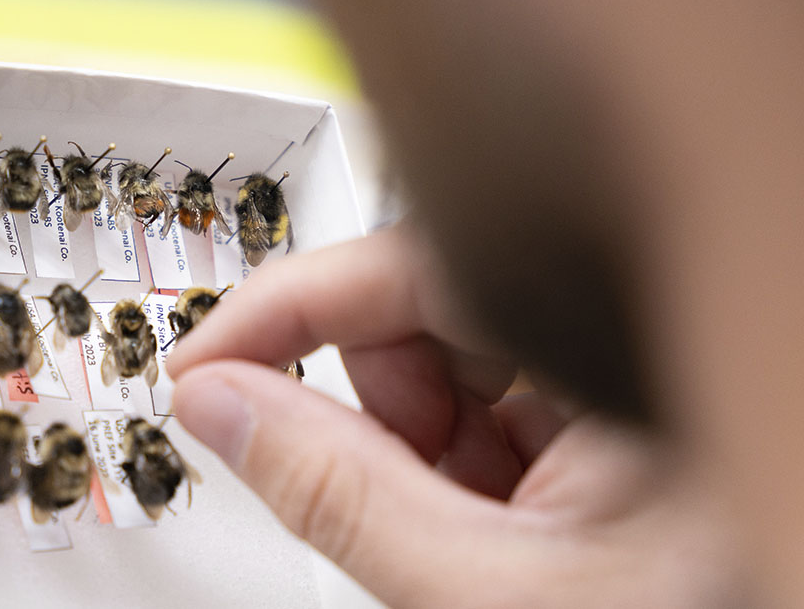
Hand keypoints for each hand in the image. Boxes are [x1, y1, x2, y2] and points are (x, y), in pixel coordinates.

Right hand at [167, 224, 741, 606]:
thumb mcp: (481, 591)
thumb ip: (336, 494)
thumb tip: (224, 406)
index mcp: (627, 358)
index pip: (417, 265)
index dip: (290, 307)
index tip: (210, 356)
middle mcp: (631, 352)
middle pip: (431, 308)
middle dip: (376, 398)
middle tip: (368, 483)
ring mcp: (626, 387)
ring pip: (457, 361)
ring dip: (421, 441)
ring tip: (460, 527)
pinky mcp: (616, 426)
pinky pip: (498, 406)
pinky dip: (464, 463)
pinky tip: (501, 524)